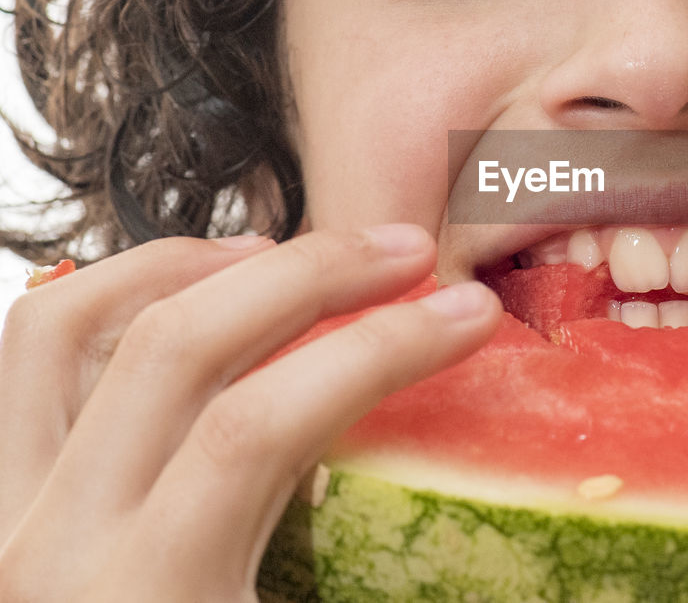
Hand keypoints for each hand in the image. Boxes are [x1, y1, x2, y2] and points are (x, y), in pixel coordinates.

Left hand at [0, 226, 501, 600]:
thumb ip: (371, 584)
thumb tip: (509, 564)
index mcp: (145, 601)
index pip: (261, 426)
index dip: (378, 352)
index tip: (464, 315)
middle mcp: (44, 542)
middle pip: (178, 346)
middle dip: (310, 277)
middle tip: (402, 255)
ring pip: (66, 324)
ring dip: (186, 263)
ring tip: (283, 250)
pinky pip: (26, 360)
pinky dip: (104, 299)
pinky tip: (179, 298)